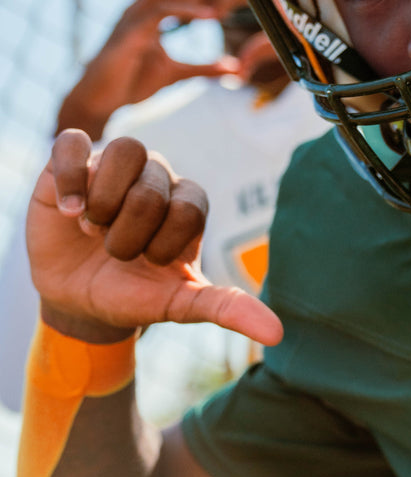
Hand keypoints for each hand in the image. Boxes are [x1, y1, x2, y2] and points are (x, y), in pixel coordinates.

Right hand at [27, 130, 282, 345]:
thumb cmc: (135, 295)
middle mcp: (157, 176)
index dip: (163, 244)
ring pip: (125, 151)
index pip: (189, 207)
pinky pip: (71, 142)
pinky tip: (68, 211)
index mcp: (190, 203)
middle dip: (128, 234)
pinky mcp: (71, 164)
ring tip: (92, 228)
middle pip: (152, 186)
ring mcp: (114, 166)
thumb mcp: (180, 305)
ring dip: (104, 202)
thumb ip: (227, 308)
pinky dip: (71, 176)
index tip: (149, 263)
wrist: (77, 300)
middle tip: (115, 252)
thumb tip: (276, 334)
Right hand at [55, 0, 240, 140]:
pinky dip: (187, 10)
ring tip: (218, 11)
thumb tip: (234, 68)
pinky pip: (158, 11)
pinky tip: (208, 18)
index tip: (223, 3)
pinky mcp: (129, 34)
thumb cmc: (132, 82)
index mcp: (148, 13)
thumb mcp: (176, 73)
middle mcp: (139, 9)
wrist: (101, 101)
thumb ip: (204, 68)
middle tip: (223, 4)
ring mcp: (132, 18)